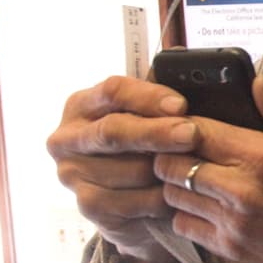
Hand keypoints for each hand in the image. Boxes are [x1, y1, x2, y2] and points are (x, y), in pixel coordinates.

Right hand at [47, 76, 197, 262]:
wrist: (132, 202)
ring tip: (193, 169)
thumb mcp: (149, 116)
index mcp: (82, 105)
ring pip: (127, 169)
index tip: (181, 104)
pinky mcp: (88, 206)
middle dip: (157, 132)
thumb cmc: (145, 147)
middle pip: (114, 130)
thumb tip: (180, 57)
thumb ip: (160, 91)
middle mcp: (68, 138)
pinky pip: (132, 202)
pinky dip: (160, 198)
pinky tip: (178, 194)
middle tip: (191, 134)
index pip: (113, 91)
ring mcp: (73, 174)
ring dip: (164, 170)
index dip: (148, 97)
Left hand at [153, 74, 262, 262]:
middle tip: (185, 153)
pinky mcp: (228, 249)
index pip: (196, 130)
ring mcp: (232, 221)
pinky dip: (186, 216)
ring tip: (194, 180)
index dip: (183, 125)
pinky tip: (204, 209)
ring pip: (171, 194)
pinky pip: (182, 226)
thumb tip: (259, 82)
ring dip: (177, 185)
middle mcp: (242, 188)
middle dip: (172, 154)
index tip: (187, 125)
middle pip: (171, 162)